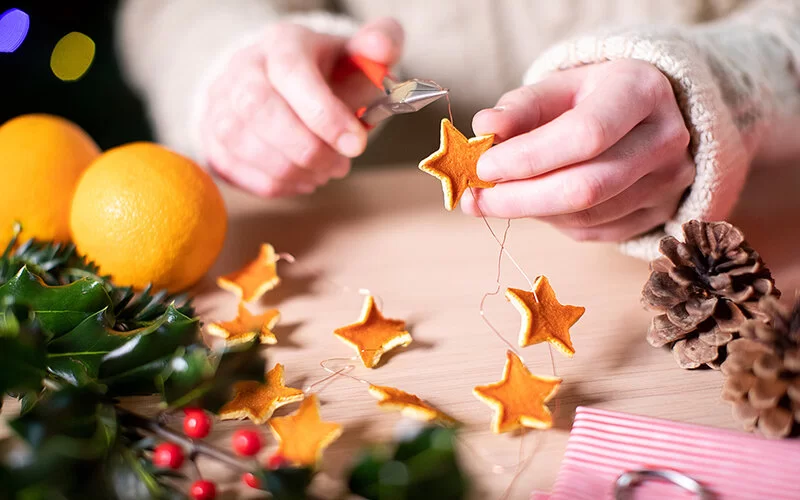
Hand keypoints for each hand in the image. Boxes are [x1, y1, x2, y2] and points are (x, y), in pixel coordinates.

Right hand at [201, 18, 403, 196]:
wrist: (281, 83)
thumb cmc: (327, 73)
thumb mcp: (357, 53)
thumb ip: (380, 44)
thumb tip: (381, 47)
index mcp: (282, 44)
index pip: (293, 74)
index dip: (324, 115)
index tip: (356, 145)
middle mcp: (242, 68)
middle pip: (259, 109)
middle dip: (307, 149)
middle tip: (341, 164)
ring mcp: (220, 103)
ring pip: (244, 145)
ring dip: (293, 170)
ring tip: (326, 170)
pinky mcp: (211, 138)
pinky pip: (235, 170)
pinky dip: (276, 184)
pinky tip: (303, 178)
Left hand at [465, 59, 692, 241]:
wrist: (645, 115)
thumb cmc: (592, 98)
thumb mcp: (557, 87)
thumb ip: (520, 107)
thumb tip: (484, 128)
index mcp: (641, 91)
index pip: (584, 135)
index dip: (527, 157)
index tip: (483, 167)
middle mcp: (664, 139)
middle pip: (586, 187)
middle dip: (519, 199)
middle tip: (476, 199)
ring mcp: (667, 182)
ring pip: (586, 216)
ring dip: (531, 212)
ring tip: (497, 198)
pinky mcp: (658, 213)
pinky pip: (593, 231)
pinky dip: (552, 221)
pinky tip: (533, 203)